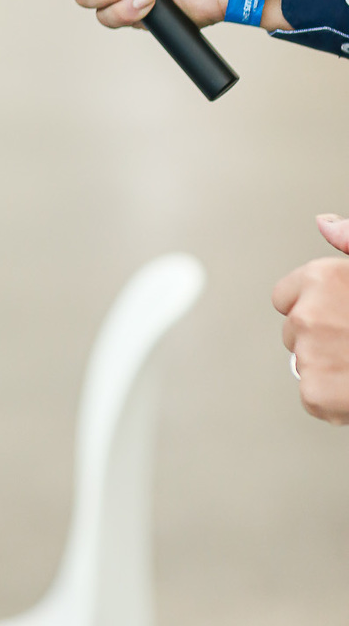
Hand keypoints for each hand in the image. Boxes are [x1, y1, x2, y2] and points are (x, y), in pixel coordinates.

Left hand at [272, 215, 348, 423]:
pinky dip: (333, 402)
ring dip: (327, 368)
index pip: (286, 297)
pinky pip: (313, 397)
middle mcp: (308, 312)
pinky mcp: (315, 391)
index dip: (313, 309)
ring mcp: (309, 353)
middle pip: (294, 331)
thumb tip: (325, 223)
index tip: (338, 318)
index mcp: (321, 277)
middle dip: (320, 339)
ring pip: (304, 363)